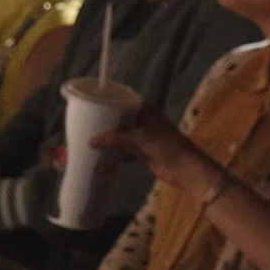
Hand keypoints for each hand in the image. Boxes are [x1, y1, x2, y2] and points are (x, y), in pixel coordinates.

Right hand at [91, 105, 215, 192]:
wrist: (184, 168)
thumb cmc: (166, 145)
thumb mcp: (140, 137)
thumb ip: (116, 138)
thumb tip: (91, 141)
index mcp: (148, 112)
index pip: (127, 101)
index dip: (112, 101)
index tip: (93, 102)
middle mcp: (145, 122)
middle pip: (122, 120)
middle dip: (106, 123)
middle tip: (85, 123)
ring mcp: (144, 138)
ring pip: (122, 137)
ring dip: (108, 141)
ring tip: (88, 141)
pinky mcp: (143, 153)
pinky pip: (124, 153)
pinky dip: (114, 157)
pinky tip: (100, 161)